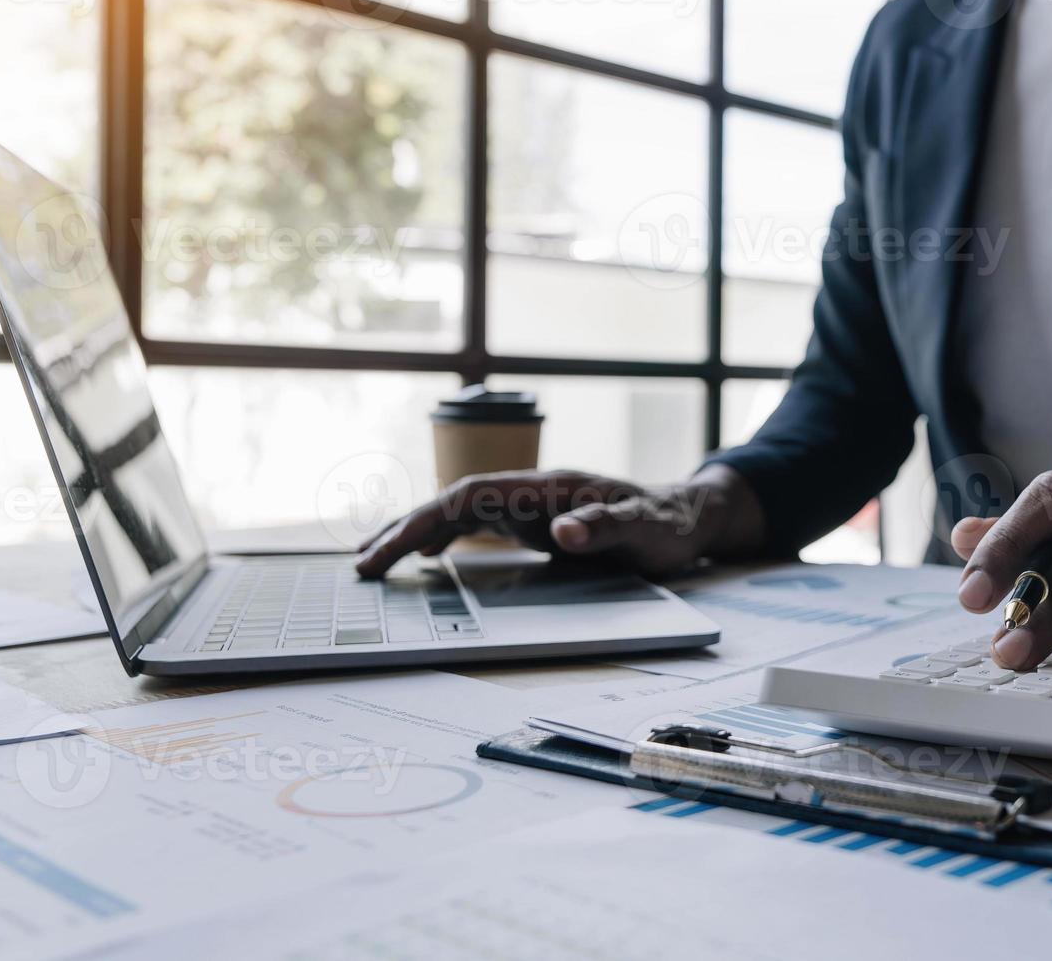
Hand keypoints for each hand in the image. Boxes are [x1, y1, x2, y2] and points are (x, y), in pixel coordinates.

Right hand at [353, 464, 764, 577]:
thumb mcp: (646, 530)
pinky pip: (477, 527)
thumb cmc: (669, 523)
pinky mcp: (535, 522)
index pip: (472, 496)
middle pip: (454, 503)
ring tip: (374, 562)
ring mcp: (530, 506)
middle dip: (404, 529)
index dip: (429, 519)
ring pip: (458, 514)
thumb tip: (562, 531)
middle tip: (361, 564)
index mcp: (550, 487)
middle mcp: (532, 491)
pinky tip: (423, 558)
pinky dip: (443, 540)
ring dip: (415, 535)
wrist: (689, 516)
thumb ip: (606, 526)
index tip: (393, 547)